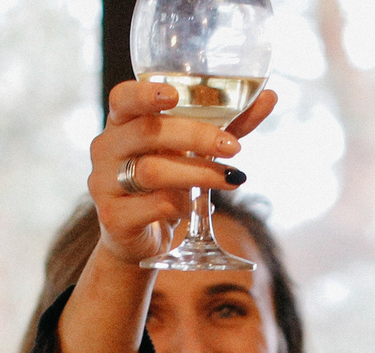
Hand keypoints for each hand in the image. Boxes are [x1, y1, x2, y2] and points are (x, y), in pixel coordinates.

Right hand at [87, 79, 276, 267]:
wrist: (138, 236)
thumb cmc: (166, 182)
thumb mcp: (194, 150)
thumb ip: (227, 124)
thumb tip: (270, 96)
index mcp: (121, 122)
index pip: (123, 98)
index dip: (144, 94)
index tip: (173, 95)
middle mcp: (106, 148)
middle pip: (148, 132)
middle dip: (195, 137)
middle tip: (233, 147)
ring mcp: (105, 183)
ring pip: (152, 171)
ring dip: (197, 174)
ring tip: (230, 179)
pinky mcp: (113, 217)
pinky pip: (152, 206)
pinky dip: (180, 206)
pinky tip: (192, 208)